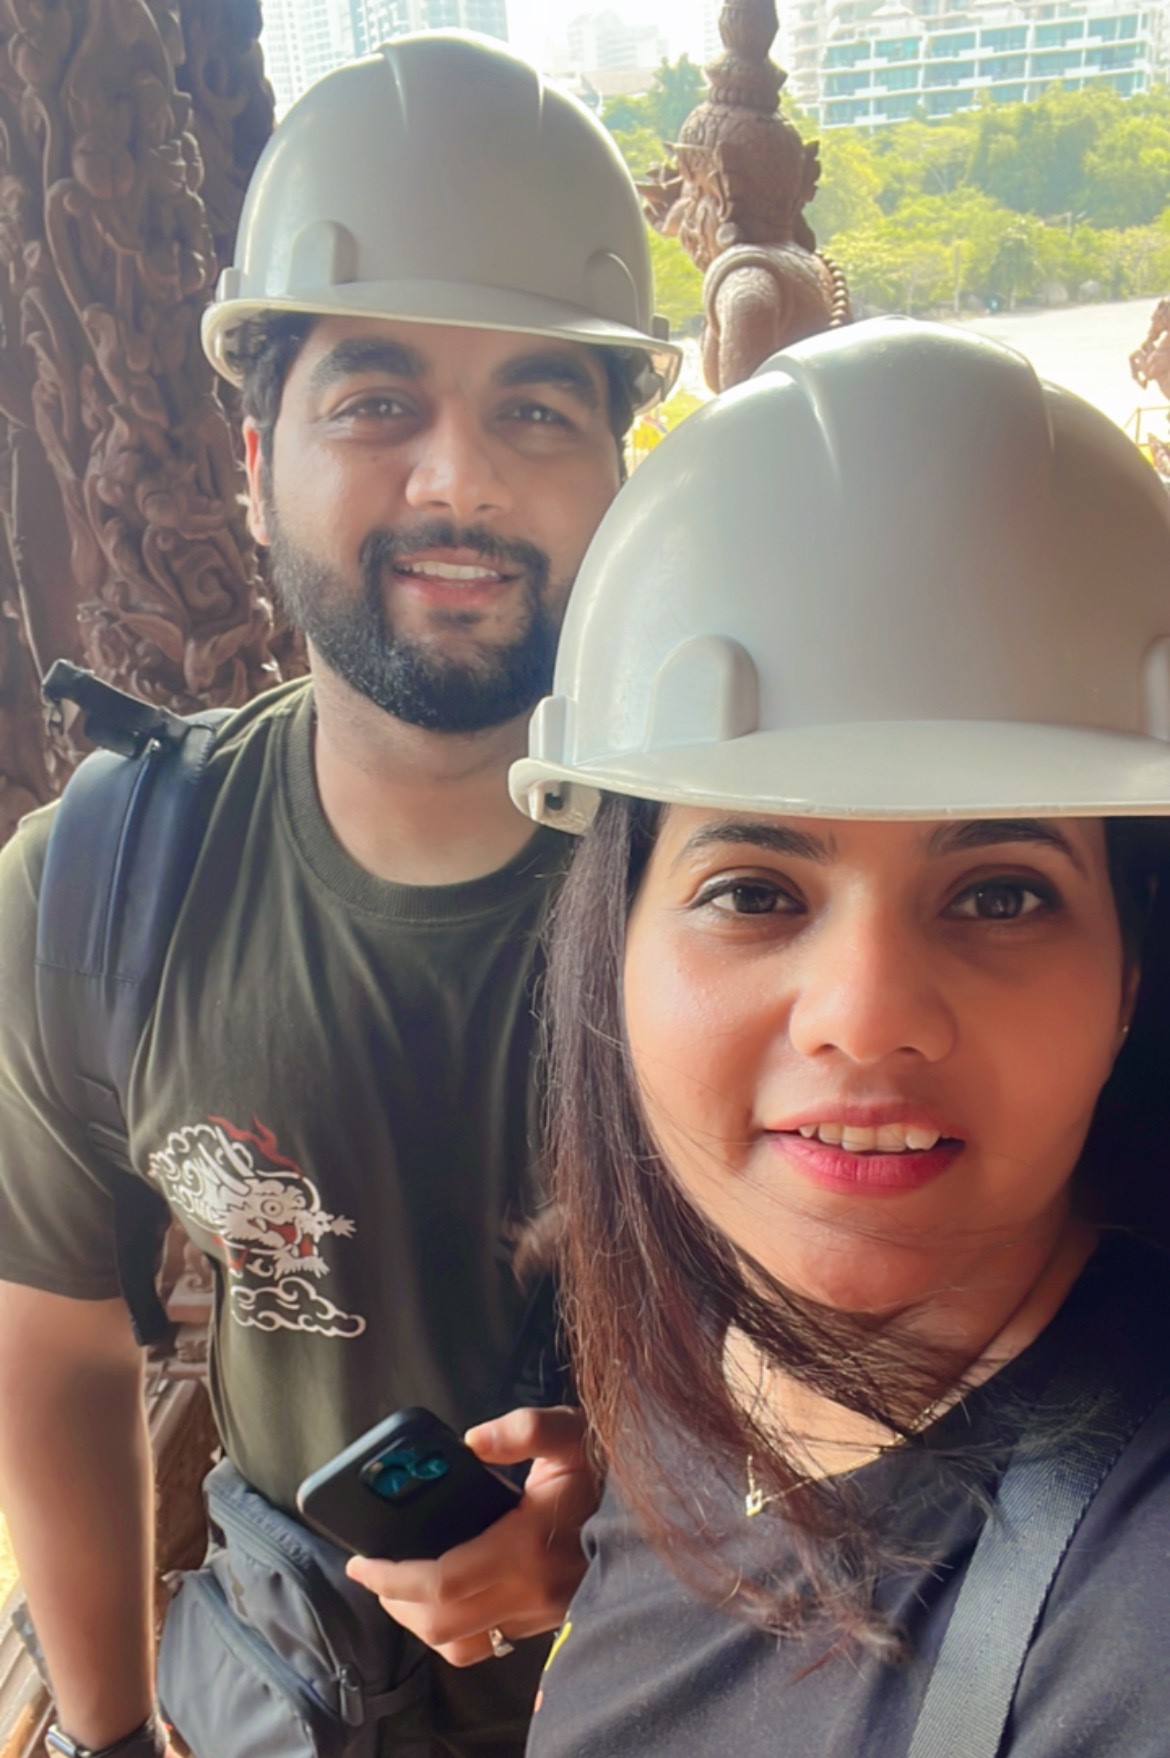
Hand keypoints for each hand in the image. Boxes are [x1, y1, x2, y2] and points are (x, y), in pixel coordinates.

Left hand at [346, 1405, 595, 1666]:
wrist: (656, 1511)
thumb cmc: (605, 1469)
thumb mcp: (570, 1432)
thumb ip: (525, 1429)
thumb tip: (474, 1440)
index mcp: (526, 1548)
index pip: (441, 1582)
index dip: (392, 1578)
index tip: (362, 1562)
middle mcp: (531, 1593)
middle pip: (441, 1624)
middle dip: (395, 1601)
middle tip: (374, 1571)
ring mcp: (539, 1615)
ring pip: (461, 1645)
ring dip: (420, 1622)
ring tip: (401, 1586)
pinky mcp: (544, 1622)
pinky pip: (487, 1645)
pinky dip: (453, 1630)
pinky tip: (446, 1598)